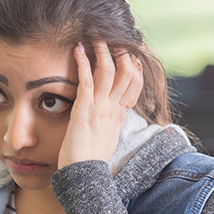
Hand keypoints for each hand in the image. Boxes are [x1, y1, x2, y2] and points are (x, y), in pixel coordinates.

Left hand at [58, 41, 143, 168]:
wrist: (84, 176)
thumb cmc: (90, 162)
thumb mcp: (108, 140)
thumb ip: (112, 125)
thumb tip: (116, 117)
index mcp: (118, 116)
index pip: (133, 87)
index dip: (134, 71)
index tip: (131, 59)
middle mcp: (113, 109)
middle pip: (125, 74)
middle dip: (121, 54)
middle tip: (113, 41)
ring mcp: (100, 108)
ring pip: (108, 71)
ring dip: (102, 51)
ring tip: (95, 37)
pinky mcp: (84, 109)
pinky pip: (86, 80)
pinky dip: (83, 62)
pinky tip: (79, 49)